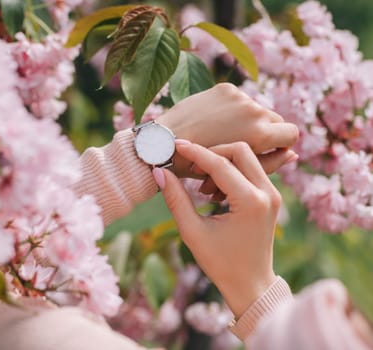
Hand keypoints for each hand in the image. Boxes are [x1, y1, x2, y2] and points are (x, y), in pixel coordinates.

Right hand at [152, 142, 279, 317]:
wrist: (251, 284)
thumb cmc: (220, 263)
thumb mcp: (192, 231)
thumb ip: (176, 199)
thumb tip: (160, 172)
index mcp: (250, 202)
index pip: (220, 164)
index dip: (195, 152)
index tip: (176, 145)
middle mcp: (267, 194)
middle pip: (240, 150)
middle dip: (212, 153)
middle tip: (191, 170)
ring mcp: (273, 194)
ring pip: (247, 158)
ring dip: (222, 162)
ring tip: (203, 188)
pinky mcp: (271, 197)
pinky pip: (251, 170)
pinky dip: (231, 172)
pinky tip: (215, 192)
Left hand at [156, 83, 298, 177]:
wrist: (162, 144)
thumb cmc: (198, 167)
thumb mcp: (235, 172)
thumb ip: (269, 163)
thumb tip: (295, 155)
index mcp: (259, 133)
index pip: (291, 134)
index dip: (281, 145)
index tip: (265, 153)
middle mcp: (253, 110)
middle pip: (276, 119)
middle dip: (264, 133)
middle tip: (242, 148)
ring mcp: (238, 96)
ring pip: (257, 109)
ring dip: (248, 122)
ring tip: (224, 138)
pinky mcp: (224, 89)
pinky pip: (239, 100)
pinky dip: (232, 111)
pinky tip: (213, 124)